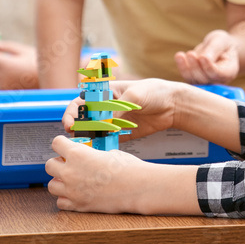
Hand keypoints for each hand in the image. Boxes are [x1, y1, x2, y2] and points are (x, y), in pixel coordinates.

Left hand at [0, 40, 38, 89]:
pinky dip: (2, 78)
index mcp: (6, 64)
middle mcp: (2, 77)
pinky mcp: (7, 92)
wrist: (50, 81)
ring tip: (13, 65)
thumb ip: (7, 47)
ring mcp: (4, 86)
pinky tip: (14, 75)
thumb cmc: (38, 64)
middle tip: (2, 54)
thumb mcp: (24, 51)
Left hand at [46, 136, 149, 212]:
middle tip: (68, 164)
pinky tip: (76, 193)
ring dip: (59, 181)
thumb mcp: (108, 152)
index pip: (56, 143)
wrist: (137, 187)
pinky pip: (60, 202)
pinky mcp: (77, 205)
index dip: (61, 143)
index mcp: (78, 153)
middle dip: (58, 163)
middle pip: (49, 165)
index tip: (65, 146)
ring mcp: (72, 190)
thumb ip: (92, 155)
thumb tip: (88, 157)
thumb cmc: (127, 168)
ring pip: (51, 185)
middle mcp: (70, 171)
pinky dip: (65, 198)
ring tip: (71, 180)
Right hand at [62, 78, 181, 139]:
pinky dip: (102, 147)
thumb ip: (119, 109)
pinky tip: (100, 152)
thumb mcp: (134, 95)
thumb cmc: (154, 91)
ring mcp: (113, 122)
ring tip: (86, 147)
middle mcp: (106, 108)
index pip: (81, 102)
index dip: (72, 112)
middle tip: (76, 138)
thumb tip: (106, 124)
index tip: (70, 123)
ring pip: (94, 133)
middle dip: (77, 129)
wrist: (174, 105)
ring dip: (88, 140)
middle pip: (84, 120)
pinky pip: (107, 142)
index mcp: (106, 94)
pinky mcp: (122, 134)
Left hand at [174, 30, 239, 83]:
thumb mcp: (221, 41)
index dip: (209, 67)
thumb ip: (213, 50)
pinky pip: (187, 77)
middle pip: (205, 79)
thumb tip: (202, 58)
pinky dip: (182, 67)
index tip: (203, 57)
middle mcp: (218, 81)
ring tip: (180, 55)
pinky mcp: (195, 80)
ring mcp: (206, 82)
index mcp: (229, 72)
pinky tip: (179, 56)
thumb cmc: (223, 43)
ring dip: (186, 68)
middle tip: (191, 54)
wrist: (220, 47)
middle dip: (196, 67)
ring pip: (194, 80)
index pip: (218, 74)